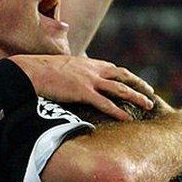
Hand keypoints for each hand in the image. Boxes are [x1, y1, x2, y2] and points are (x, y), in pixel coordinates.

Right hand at [9, 55, 155, 120]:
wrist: (30, 71)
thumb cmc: (41, 70)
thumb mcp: (62, 66)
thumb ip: (73, 71)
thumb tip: (75, 78)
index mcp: (88, 63)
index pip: (114, 69)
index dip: (128, 76)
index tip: (138, 83)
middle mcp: (93, 69)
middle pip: (123, 76)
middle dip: (139, 85)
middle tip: (151, 94)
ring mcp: (89, 81)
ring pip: (120, 89)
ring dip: (136, 97)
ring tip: (147, 106)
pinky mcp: (82, 92)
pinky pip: (105, 103)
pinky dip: (118, 111)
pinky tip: (127, 118)